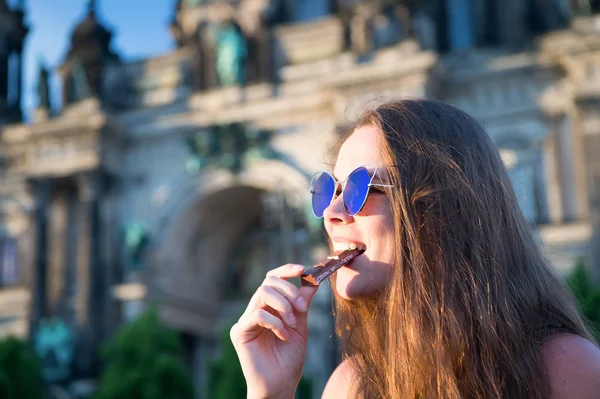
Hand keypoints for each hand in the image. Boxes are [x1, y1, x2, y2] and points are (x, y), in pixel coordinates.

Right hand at [230, 264, 318, 398]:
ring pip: (262, 293)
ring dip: (283, 305)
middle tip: (301, 306)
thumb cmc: (289, 358)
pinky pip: (256, 313)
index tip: (302, 269)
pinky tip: (283, 334)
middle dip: (288, 290)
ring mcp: (246, 320)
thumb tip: (312, 279)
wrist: (281, 385)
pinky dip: (274, 321)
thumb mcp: (301, 326)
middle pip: (268, 282)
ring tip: (293, 323)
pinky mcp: (239, 332)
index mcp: (268, 307)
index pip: (272, 278)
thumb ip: (303, 303)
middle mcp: (255, 309)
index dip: (285, 270)